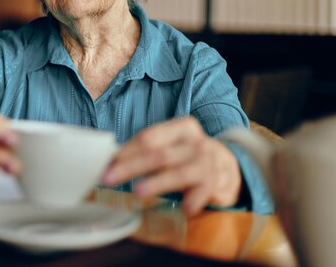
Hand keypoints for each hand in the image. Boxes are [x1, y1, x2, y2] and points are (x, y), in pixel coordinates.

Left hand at [101, 116, 241, 215]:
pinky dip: (193, 200)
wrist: (229, 167)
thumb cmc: (189, 156)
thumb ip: (147, 151)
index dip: (126, 151)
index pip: (149, 137)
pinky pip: (203, 191)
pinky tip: (184, 209)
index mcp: (181, 128)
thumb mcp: (172, 147)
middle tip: (108, 179)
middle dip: (130, 167)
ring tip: (137, 191)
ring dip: (156, 182)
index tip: (107, 163)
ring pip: (178, 172)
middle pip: (158, 154)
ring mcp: (208, 162)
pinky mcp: (218, 182)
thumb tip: (111, 161)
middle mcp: (196, 142)